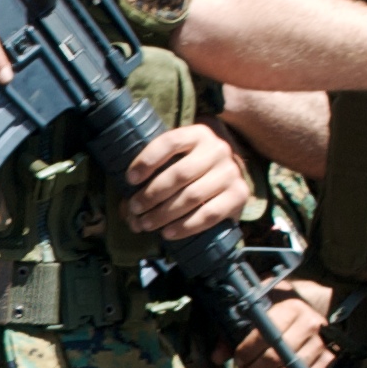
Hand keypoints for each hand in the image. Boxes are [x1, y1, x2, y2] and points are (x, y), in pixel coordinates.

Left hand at [121, 119, 256, 240]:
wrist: (231, 175)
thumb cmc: (193, 168)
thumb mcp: (178, 159)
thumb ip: (155, 174)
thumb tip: (127, 209)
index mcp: (198, 134)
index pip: (170, 142)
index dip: (147, 160)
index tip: (129, 179)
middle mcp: (218, 149)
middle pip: (179, 174)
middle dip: (152, 195)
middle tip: (134, 209)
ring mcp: (231, 172)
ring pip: (192, 196)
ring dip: (164, 214)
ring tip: (146, 224)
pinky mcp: (239, 195)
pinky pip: (209, 214)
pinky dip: (185, 226)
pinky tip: (168, 233)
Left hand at [234, 274, 337, 367]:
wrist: (308, 307)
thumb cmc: (276, 309)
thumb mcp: (255, 312)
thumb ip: (234, 332)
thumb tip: (216, 358)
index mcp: (290, 309)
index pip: (265, 336)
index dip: (247, 353)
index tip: (238, 360)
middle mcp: (309, 325)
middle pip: (277, 359)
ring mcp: (320, 344)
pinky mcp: (328, 360)